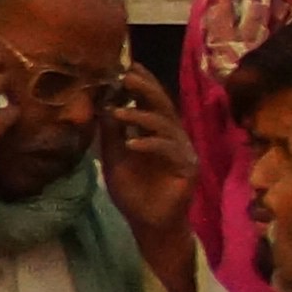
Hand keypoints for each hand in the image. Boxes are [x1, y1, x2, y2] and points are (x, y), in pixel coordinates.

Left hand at [92, 77, 199, 248]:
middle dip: (146, 89)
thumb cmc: (134, 193)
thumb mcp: (114, 159)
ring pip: (168, 125)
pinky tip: (131, 143)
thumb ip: (111, 135)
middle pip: (164, 106)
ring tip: (118, 112)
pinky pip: (169, 150)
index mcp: (159, 133)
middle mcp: (175, 138)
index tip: (128, 67)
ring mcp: (184, 152)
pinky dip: (149, 144)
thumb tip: (103, 105)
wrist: (149, 224)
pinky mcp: (187, 168)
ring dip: (143, 116)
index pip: (153, 103)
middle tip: (128, 76)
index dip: (144, 84)